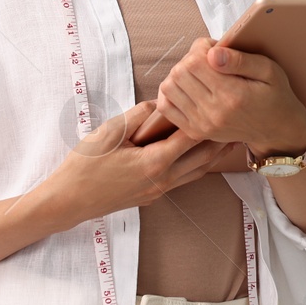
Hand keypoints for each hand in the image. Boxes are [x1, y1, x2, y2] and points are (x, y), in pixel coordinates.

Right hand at [45, 100, 234, 224]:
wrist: (68, 201)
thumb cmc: (84, 165)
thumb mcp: (109, 132)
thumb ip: (138, 116)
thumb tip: (160, 103)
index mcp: (154, 162)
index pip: (192, 138)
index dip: (209, 120)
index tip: (224, 105)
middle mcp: (162, 179)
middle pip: (203, 159)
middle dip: (220, 139)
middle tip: (238, 121)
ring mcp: (158, 191)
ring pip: (196, 172)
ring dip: (212, 155)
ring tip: (226, 137)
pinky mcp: (151, 196)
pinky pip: (183, 179)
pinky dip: (195, 165)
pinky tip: (196, 154)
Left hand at [157, 37, 305, 157]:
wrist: (276, 130)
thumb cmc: (274, 95)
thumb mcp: (269, 70)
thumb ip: (240, 59)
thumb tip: (212, 52)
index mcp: (233, 95)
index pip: (195, 61)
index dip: (201, 47)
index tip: (215, 49)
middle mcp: (214, 112)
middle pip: (179, 72)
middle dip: (190, 59)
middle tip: (207, 60)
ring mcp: (202, 124)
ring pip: (168, 87)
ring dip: (179, 74)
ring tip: (199, 74)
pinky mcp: (195, 131)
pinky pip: (166, 107)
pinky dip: (172, 92)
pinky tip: (188, 88)